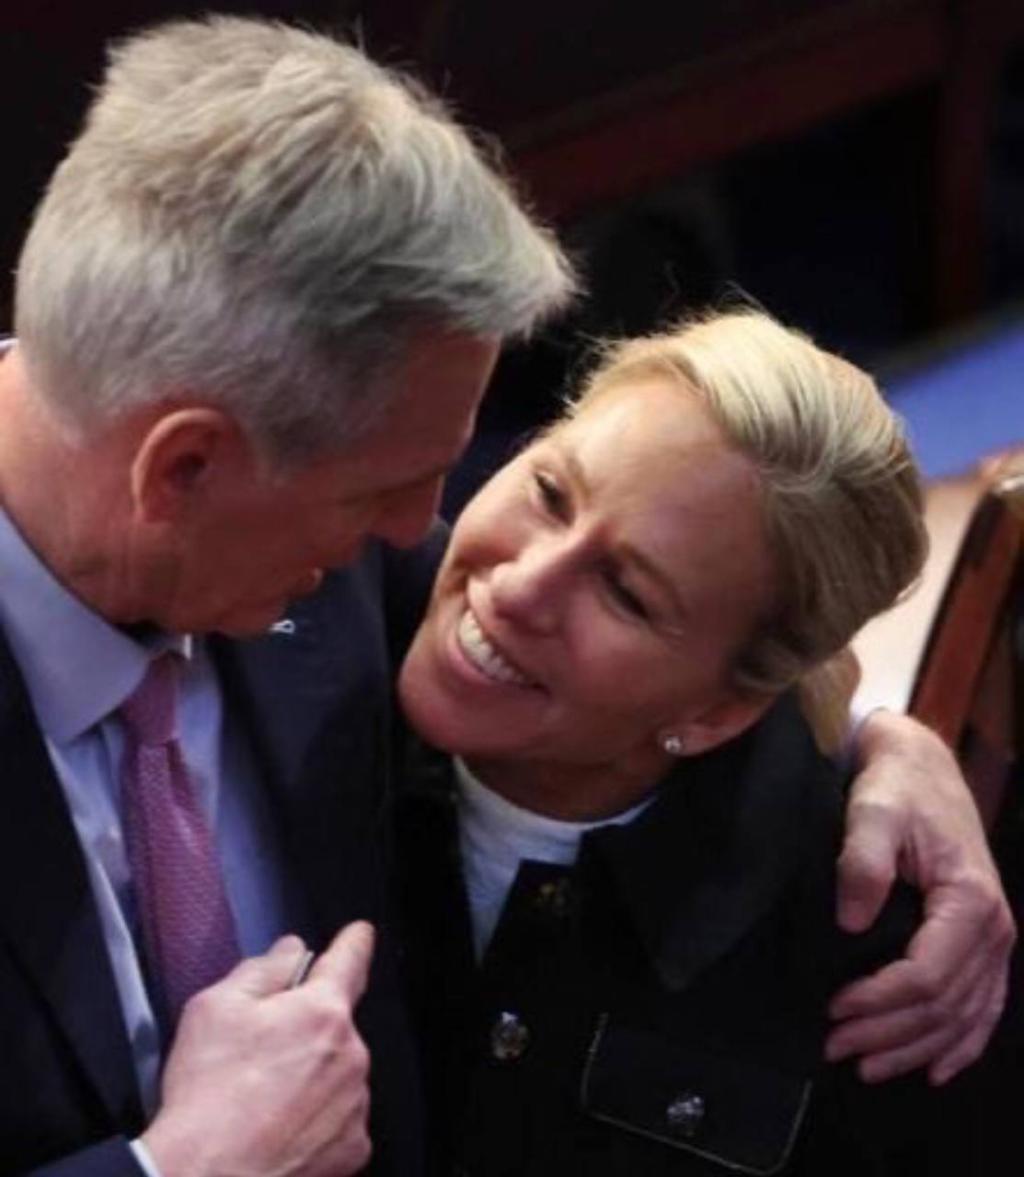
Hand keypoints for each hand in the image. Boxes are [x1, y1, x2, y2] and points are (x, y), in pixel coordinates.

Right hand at [142, 923, 374, 1176]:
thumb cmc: (207, 1096)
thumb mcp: (215, 1008)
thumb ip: (262, 969)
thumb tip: (290, 951)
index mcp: (322, 1011)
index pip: (350, 960)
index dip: (354, 942)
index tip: (359, 934)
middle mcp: (351, 1054)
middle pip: (335, 1024)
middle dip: (307, 1029)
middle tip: (263, 1054)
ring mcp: (355, 1104)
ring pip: (339, 1073)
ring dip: (313, 1076)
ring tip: (264, 1100)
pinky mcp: (352, 1149)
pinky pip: (340, 1118)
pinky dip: (316, 1119)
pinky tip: (280, 1128)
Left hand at [826, 711, 1014, 1084]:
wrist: (920, 766)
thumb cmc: (895, 788)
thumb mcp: (872, 811)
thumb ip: (862, 862)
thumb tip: (850, 921)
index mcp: (970, 901)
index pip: (928, 974)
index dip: (880, 1001)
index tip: (833, 1009)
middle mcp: (993, 929)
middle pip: (944, 1006)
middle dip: (888, 1034)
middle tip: (834, 1046)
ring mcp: (994, 940)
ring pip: (962, 1016)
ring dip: (915, 1048)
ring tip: (866, 1067)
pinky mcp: (982, 941)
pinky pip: (982, 1007)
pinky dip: (960, 1043)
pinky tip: (935, 1069)